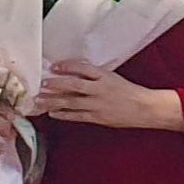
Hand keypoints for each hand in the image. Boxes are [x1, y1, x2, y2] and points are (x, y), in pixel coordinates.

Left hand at [33, 62, 182, 130]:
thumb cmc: (128, 91)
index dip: (67, 66)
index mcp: (104, 76)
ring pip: (71, 102)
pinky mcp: (98, 117)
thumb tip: (73, 73)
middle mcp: (100, 89)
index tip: (54, 66)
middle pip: (74, 85)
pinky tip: (52, 113)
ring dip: (53, 101)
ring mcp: (98, 105)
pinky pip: (77, 116)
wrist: (145, 108)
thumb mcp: (112, 77)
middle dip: (56, 84)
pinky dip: (63, 114)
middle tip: (41, 83)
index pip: (83, 68)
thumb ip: (94, 76)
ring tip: (39, 100)